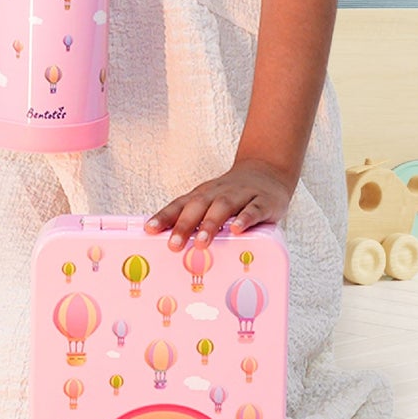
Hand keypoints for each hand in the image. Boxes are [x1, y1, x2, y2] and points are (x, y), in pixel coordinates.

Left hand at [145, 159, 294, 249]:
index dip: (165, 216)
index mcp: (204, 195)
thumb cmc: (234, 194)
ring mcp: (241, 196)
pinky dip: (245, 219)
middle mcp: (219, 193)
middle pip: (198, 205)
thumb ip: (196, 221)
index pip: (180, 204)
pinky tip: (237, 230)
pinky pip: (253, 209)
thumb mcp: (212, 202)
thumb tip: (173, 248)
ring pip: (223, 206)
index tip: (150, 229)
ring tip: (201, 242)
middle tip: (173, 245)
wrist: (268, 170)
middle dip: (184, 225)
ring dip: (210, 224)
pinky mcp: (263, 201)